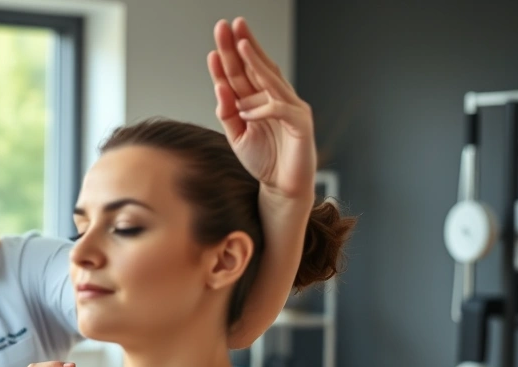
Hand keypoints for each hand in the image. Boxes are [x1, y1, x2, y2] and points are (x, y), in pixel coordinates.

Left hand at [207, 17, 315, 199]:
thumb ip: (227, 113)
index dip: (229, 55)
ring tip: (240, 46)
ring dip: (255, 63)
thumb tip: (219, 88)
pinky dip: (262, 108)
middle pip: (256, 68)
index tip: (217, 38)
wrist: (281, 188)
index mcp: (259, 99)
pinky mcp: (300, 124)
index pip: (242, 72)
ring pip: (271, 81)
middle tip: (229, 25)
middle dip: (241, 46)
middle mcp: (276, 98)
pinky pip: (280, 109)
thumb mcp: (236, 135)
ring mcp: (290, 109)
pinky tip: (246, 110)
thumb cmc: (263, 160)